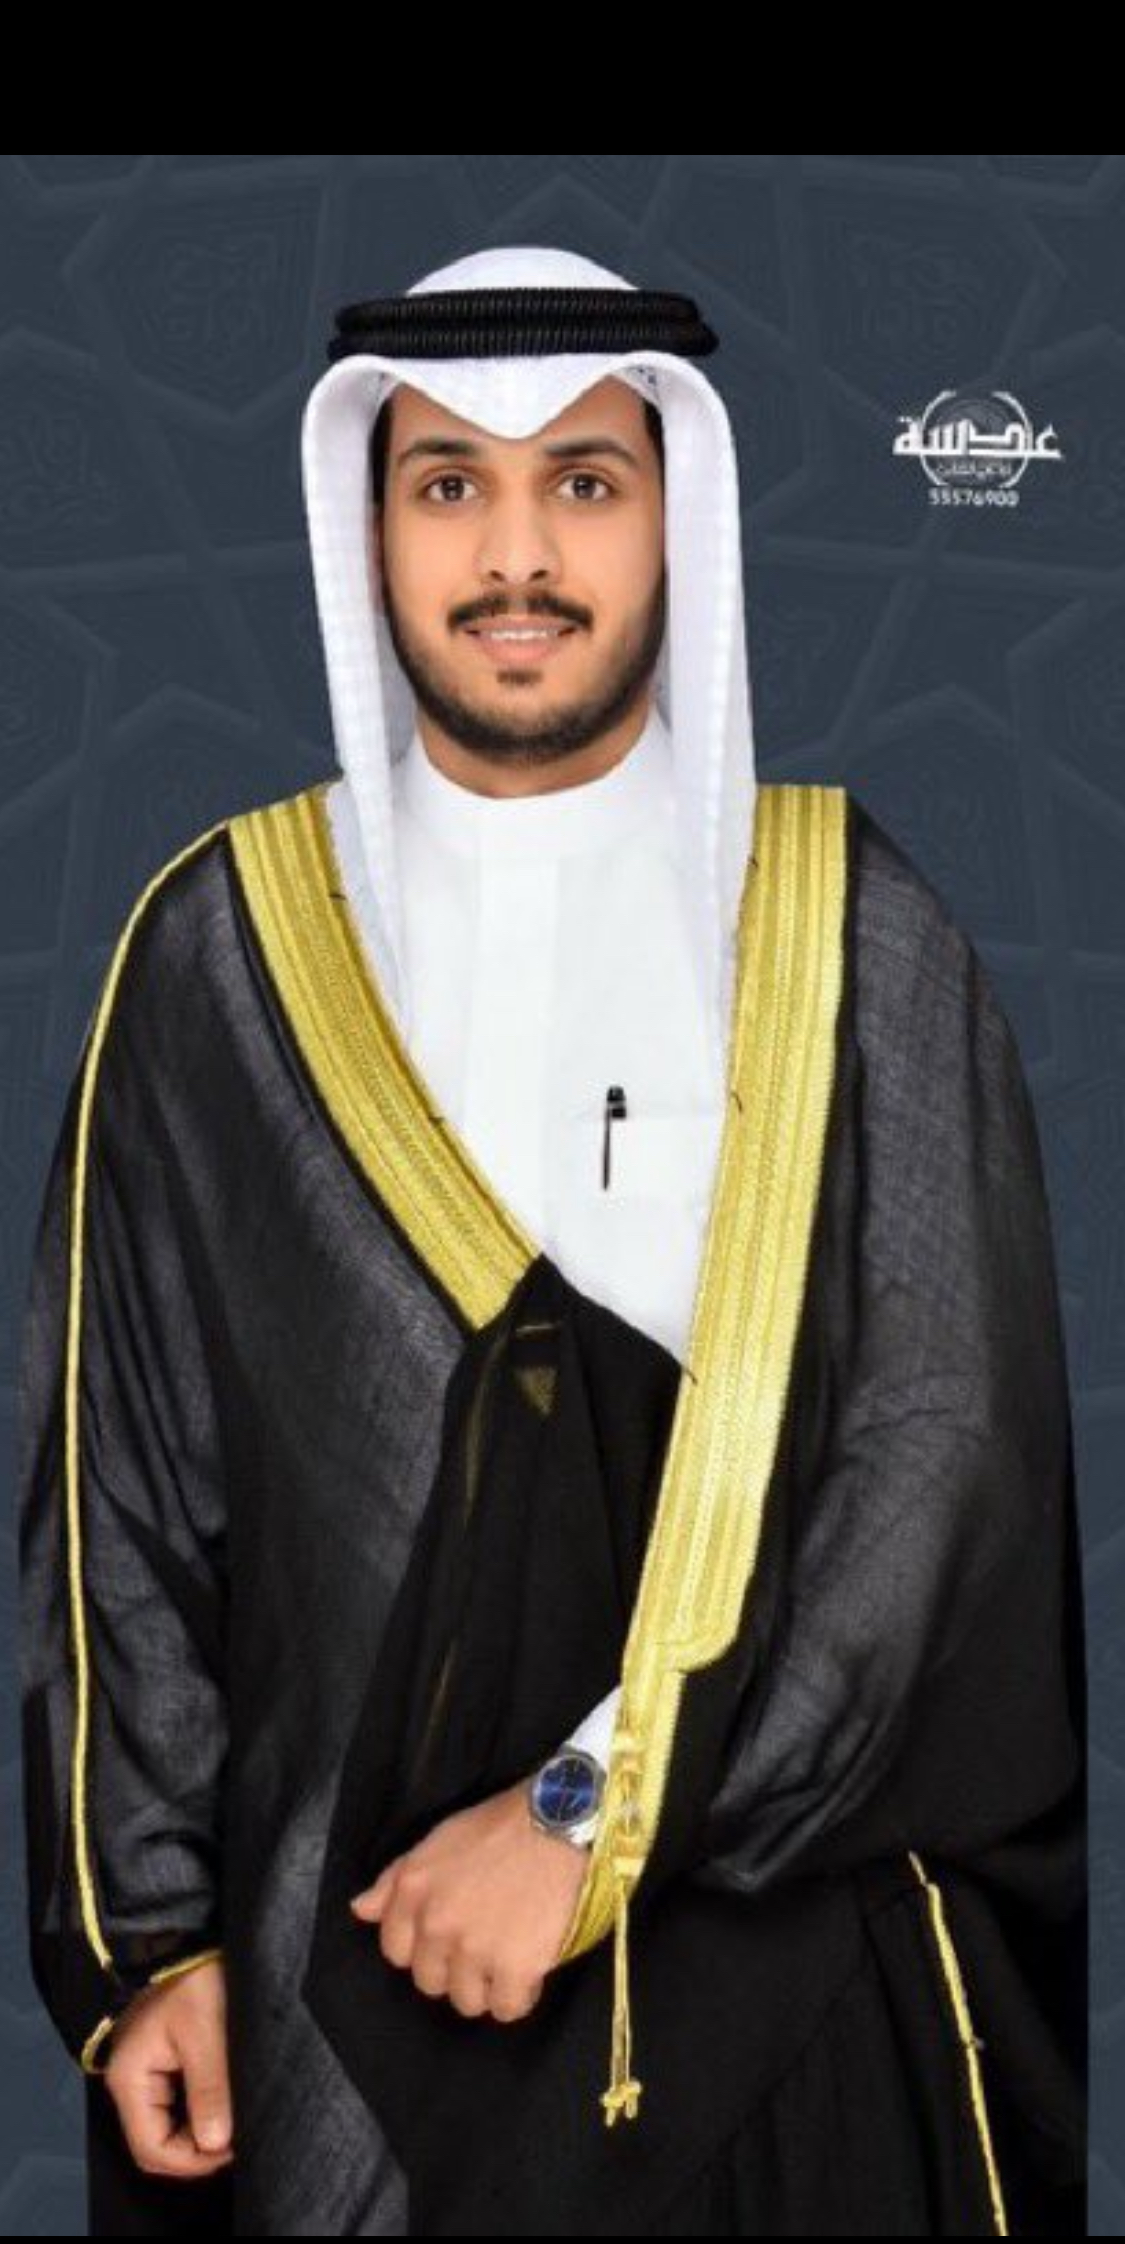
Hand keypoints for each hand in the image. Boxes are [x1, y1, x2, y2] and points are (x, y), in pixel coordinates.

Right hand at [103, 1957, 233, 2178]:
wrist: (194, 1938)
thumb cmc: (197, 1979)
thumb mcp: (207, 2034)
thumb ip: (209, 2090)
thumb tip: (216, 2144)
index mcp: (129, 2077)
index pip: (151, 2147)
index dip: (191, 2161)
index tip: (232, 2149)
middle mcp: (129, 2082)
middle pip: (156, 2143)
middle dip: (195, 2151)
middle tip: (238, 2139)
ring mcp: (143, 2074)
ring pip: (167, 2128)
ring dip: (198, 2133)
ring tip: (234, 2123)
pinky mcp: (160, 2065)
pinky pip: (175, 2106)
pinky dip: (198, 2114)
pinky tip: (224, 2106)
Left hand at [348, 1779, 589, 2022]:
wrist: (562, 1821)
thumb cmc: (503, 1825)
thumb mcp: (440, 1839)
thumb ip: (396, 1879)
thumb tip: (361, 1911)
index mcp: (414, 1890)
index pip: (396, 1951)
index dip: (423, 1947)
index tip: (448, 1937)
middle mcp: (437, 1925)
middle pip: (430, 1982)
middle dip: (455, 1968)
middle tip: (485, 1943)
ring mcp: (475, 1950)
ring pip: (468, 2001)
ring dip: (488, 1986)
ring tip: (510, 1955)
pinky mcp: (516, 1969)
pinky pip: (508, 2008)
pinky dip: (521, 1995)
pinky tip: (532, 1968)